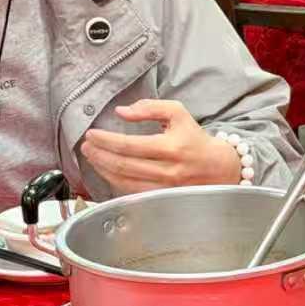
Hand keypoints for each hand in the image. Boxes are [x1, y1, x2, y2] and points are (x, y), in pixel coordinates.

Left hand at [79, 99, 242, 195]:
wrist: (218, 167)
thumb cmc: (195, 139)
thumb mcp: (178, 113)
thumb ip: (150, 107)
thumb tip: (122, 111)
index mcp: (171, 148)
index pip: (129, 145)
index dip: (106, 141)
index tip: (92, 134)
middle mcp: (167, 170)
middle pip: (123, 164)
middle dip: (99, 155)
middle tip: (86, 146)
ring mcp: (164, 188)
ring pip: (124, 181)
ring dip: (102, 169)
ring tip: (92, 157)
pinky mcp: (161, 198)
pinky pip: (131, 192)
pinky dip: (114, 182)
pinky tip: (106, 171)